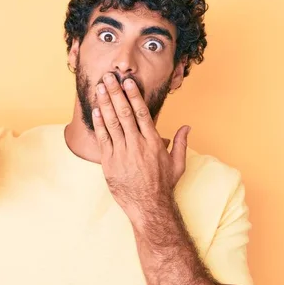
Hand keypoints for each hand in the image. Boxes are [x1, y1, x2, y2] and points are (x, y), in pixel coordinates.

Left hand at [91, 73, 190, 224]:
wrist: (149, 206)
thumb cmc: (163, 185)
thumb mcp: (178, 164)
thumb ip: (181, 143)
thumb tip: (187, 127)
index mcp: (153, 142)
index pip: (142, 113)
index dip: (134, 95)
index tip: (128, 82)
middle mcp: (137, 144)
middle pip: (124, 113)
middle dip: (115, 93)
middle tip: (109, 77)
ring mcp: (122, 153)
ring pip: (112, 123)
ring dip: (105, 103)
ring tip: (99, 88)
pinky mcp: (110, 162)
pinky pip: (103, 139)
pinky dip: (99, 123)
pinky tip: (96, 110)